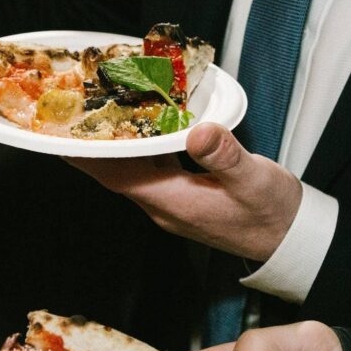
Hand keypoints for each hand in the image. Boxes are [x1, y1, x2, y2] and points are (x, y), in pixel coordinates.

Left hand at [65, 123, 302, 260]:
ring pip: (130, 172)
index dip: (86, 155)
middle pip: (114, 173)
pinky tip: (138, 130)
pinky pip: (148, 172)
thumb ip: (225, 156)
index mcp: (173, 201)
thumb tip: (198, 131)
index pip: (116, 176)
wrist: (290, 239)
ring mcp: (172, 204)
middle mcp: (164, 206)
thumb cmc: (273, 213)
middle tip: (72, 110)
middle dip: (90, 146)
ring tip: (96, 113)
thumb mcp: (255, 180)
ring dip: (111, 147)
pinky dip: (136, 150)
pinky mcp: (182, 198)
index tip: (61, 133)